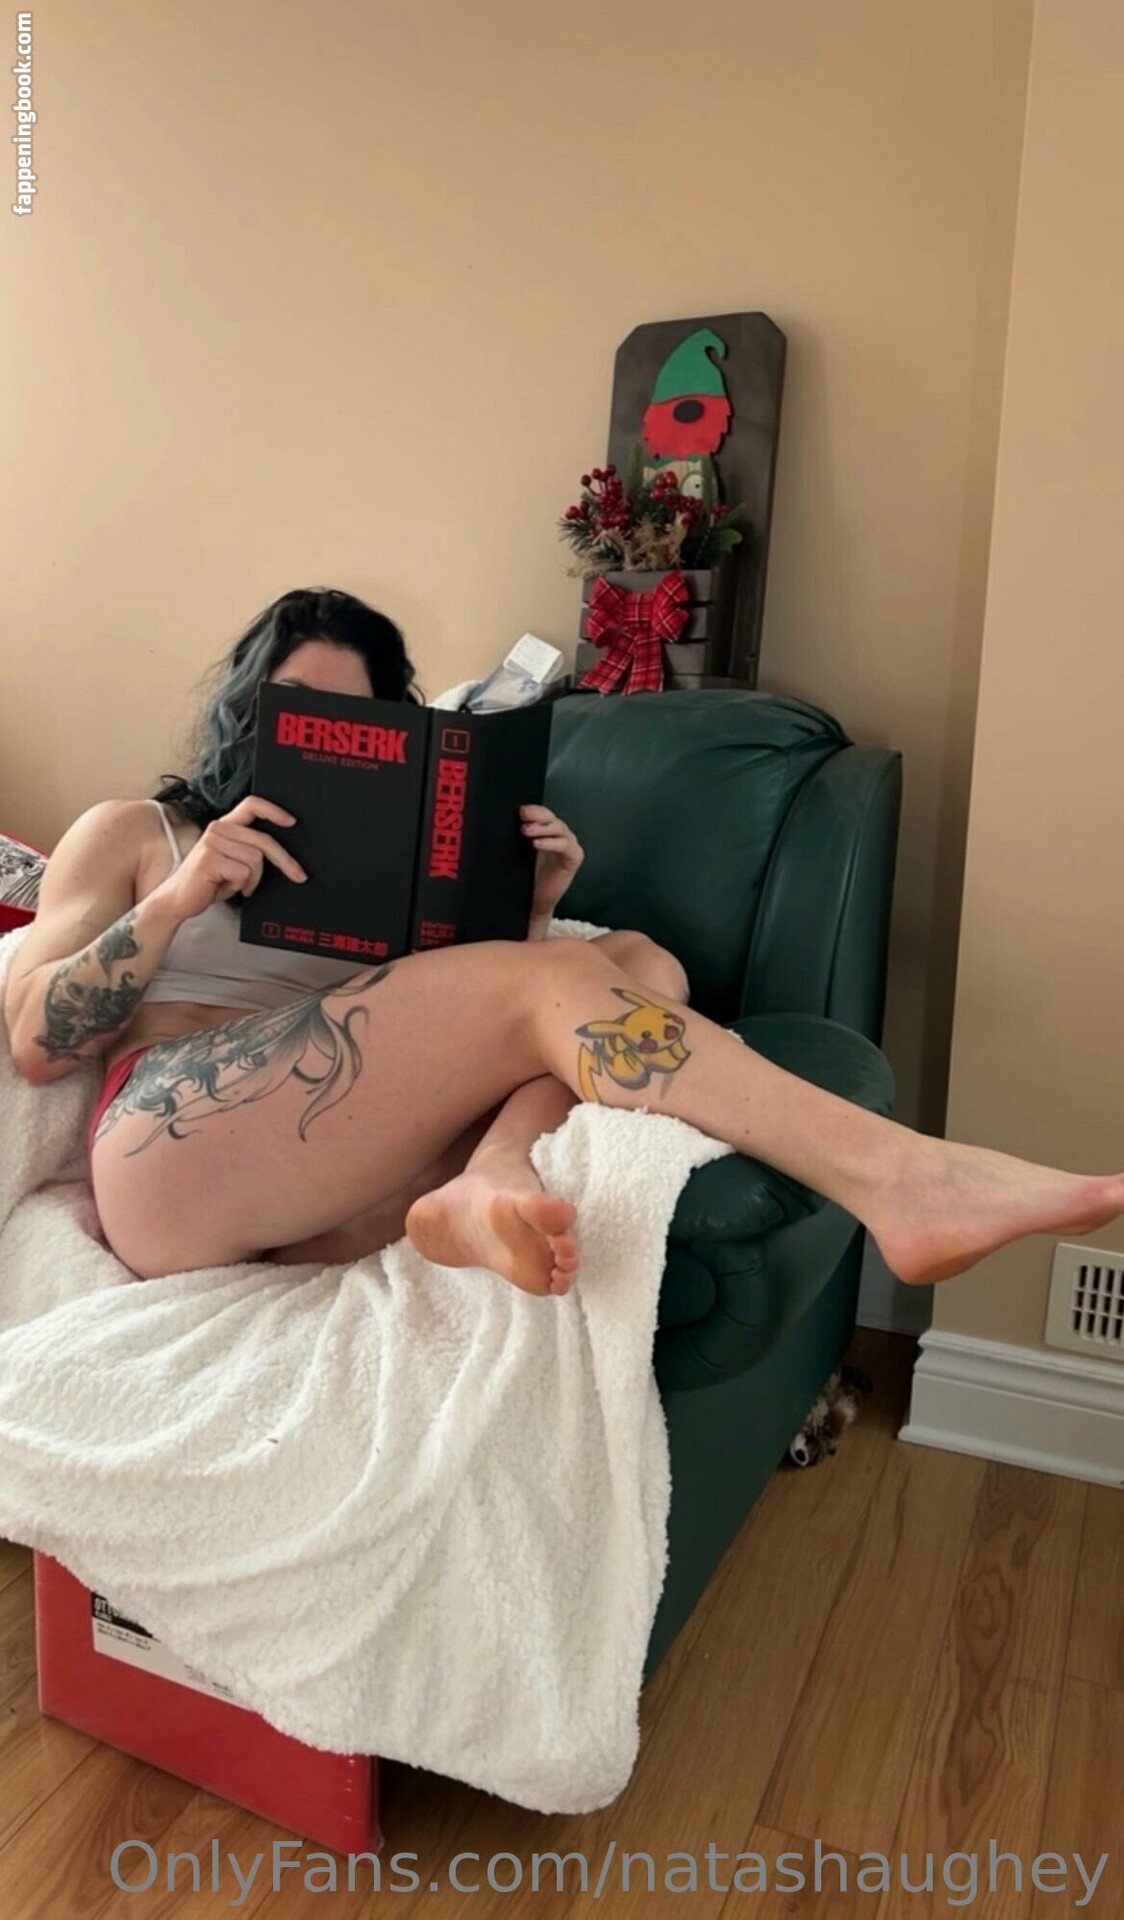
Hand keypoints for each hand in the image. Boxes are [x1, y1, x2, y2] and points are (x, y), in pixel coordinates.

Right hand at [153, 796, 306, 921]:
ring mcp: (212, 842)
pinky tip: (228, 887)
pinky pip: (244, 872)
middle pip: (263, 840)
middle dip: (285, 861)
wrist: (178, 900)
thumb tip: (281, 852)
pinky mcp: (210, 859)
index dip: (274, 810)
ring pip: (256, 859)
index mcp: (225, 825)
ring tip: (239, 885)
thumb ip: (249, 849)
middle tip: (298, 875)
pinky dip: (243, 885)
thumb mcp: (232, 860)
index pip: (251, 804)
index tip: (292, 822)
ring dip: (253, 879)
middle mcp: (218, 829)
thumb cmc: (208, 881)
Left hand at [521, 804, 583, 926]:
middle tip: (522, 815)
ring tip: (526, 831)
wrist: (533, 902)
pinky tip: (537, 844)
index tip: (518, 810)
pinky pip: (565, 845)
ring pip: (559, 828)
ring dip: (542, 827)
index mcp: (545, 831)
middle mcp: (558, 835)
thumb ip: (514, 837)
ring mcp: (568, 845)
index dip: (532, 809)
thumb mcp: (517, 853)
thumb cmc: (525, 878)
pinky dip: (551, 843)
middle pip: (550, 817)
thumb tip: (499, 821)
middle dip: (536, 814)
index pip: (541, 813)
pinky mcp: (574, 857)